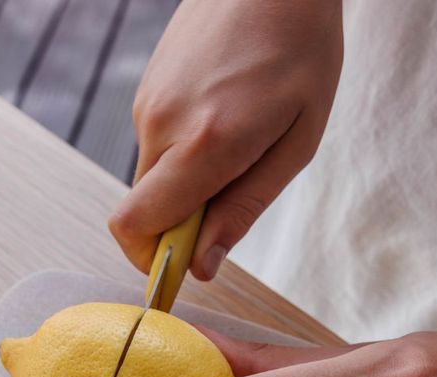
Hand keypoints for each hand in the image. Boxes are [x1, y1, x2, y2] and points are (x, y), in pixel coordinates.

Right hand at [109, 0, 342, 280]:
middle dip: (181, 223)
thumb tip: (201, 266)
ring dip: (187, 182)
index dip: (153, 260)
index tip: (186, 265)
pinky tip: (224, 114)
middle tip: (237, 190)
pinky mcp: (145, 90)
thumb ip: (244, 207)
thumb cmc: (300, 50)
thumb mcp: (296, 140)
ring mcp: (146, 104)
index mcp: (204, 144)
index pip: (136, 227)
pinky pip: (156, 146)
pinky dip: (183, 153)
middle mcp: (161, 126)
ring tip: (240, 137)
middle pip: (144, 210)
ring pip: (152, 178)